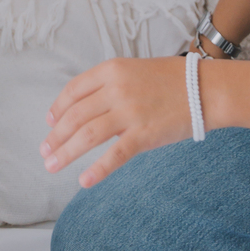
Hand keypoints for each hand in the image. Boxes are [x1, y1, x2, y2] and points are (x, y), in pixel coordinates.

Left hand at [41, 57, 192, 188]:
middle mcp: (116, 88)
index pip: (74, 90)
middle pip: (75, 115)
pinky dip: (96, 170)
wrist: (205, 88)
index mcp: (111, 69)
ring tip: (52, 165)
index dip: (57, 107)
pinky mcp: (144, 135)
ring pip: (87, 135)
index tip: (49, 122)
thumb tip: (87, 110)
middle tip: (44, 150)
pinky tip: (83, 181)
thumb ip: (109, 86)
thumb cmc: (170, 80)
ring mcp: (129, 112)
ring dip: (65, 152)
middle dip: (56, 135)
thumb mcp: (133, 71)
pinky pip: (114, 155)